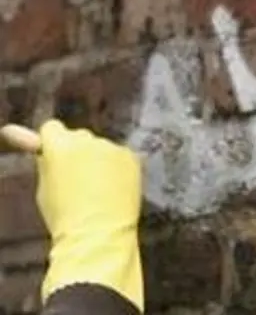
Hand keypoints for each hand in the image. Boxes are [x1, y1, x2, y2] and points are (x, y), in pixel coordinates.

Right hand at [36, 120, 142, 310]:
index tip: (56, 158)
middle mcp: (87, 140)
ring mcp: (112, 148)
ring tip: (99, 189)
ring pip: (102, 148)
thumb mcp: (43, 187)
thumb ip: (42, 160)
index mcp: (58, 145)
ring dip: (99, 160)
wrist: (99, 235)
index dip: (52, 143)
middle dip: (77, 151)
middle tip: (78, 178)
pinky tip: (115, 188)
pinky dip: (118, 168)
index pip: (52, 127)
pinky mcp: (132, 157)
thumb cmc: (64, 216)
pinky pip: (121, 157)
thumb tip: (17, 134)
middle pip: (79, 137)